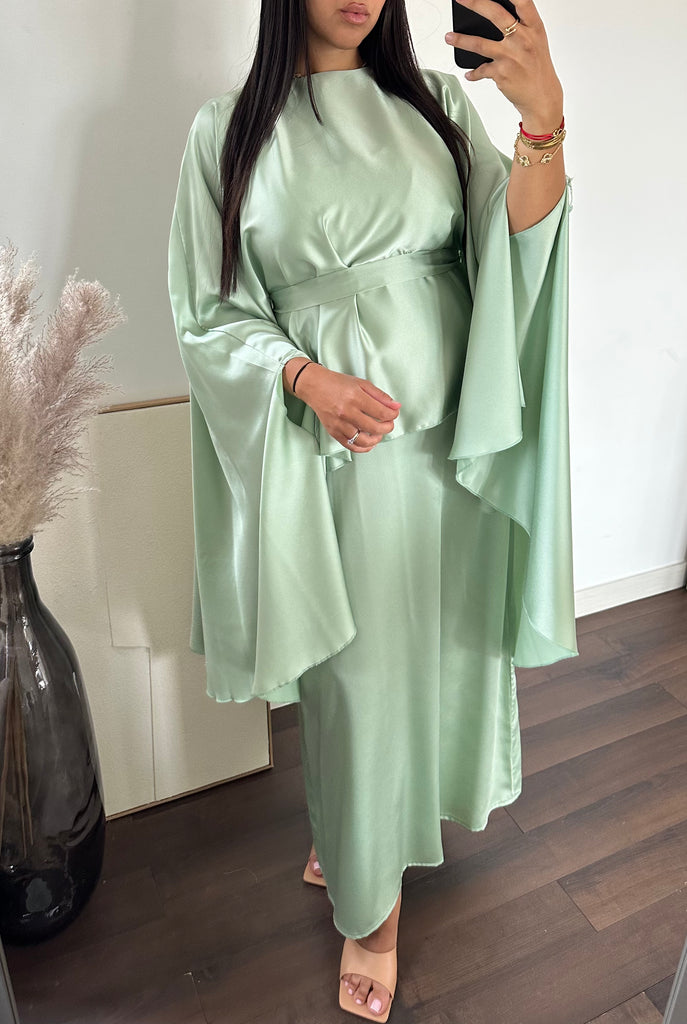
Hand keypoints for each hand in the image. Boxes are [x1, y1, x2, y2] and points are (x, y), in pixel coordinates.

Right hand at [287, 359, 400, 452]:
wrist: (314, 386)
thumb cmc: (338, 383)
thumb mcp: (361, 384)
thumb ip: (380, 396)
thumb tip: (396, 406)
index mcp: (355, 397)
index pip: (381, 412)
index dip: (392, 415)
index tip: (394, 413)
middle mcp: (347, 412)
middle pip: (374, 428)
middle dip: (387, 428)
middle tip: (389, 424)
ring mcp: (339, 424)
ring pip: (363, 441)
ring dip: (376, 439)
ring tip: (379, 434)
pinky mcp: (333, 431)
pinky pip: (350, 446)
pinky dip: (363, 448)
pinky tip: (369, 443)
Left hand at [445, 0, 563, 132]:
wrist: (542, 96)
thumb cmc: (537, 67)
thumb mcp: (536, 41)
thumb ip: (521, 25)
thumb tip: (495, 14)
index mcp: (534, 27)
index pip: (522, 2)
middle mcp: (523, 39)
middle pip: (496, 14)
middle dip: (475, 3)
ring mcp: (511, 56)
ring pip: (480, 43)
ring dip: (461, 40)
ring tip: (448, 37)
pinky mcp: (501, 73)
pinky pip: (481, 70)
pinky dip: (473, 73)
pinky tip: (469, 73)